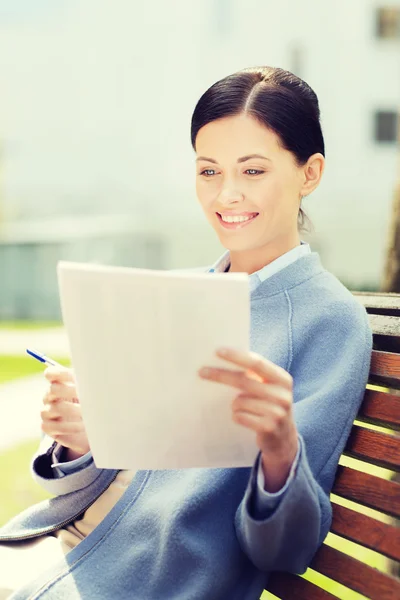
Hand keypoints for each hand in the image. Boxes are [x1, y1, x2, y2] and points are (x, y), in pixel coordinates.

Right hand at [40, 366, 90, 459]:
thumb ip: (89, 383)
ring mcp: (47, 411)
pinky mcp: (47, 427)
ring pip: (55, 408)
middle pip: (53, 389)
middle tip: (87, 397)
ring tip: (88, 414)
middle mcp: (49, 396)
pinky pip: (55, 426)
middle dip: (71, 391)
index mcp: (58, 383)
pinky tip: (82, 427)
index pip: (51, 373)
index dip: (59, 373)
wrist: (85, 427)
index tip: (75, 377)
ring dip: (74, 411)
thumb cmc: (89, 404)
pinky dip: (70, 427)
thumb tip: (98, 378)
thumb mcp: (90, 391)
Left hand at [198, 348, 298, 491]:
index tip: (218, 351)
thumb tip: (222, 359)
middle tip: (202, 372)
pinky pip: (240, 417)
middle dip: (221, 375)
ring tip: (242, 408)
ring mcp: (277, 413)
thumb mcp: (268, 388)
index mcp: (282, 379)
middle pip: (244, 381)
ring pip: (239, 401)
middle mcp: (283, 395)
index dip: (237, 357)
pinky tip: (245, 419)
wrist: (283, 438)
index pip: (257, 363)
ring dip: (234, 404)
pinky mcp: (268, 428)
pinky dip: (237, 416)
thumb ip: (253, 375)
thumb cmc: (269, 405)